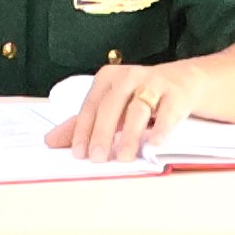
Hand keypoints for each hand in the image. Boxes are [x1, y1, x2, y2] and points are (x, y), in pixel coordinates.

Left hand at [48, 56, 192, 160]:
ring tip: (123, 156)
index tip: (79, 153)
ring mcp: (154, 83)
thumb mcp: (112, 106)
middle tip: (97, 158)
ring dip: (129, 134)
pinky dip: (161, 128)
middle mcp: (130, 77)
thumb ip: (83, 123)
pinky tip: (154, 144)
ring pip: (138, 108)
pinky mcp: (176, 94)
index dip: (83, 130)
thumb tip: (50, 141)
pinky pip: (168, 112)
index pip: (91, 105)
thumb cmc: (141, 95)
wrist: (184, 81)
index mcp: (109, 79)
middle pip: (112, 105)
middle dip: (102, 132)